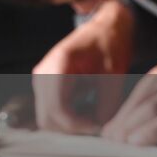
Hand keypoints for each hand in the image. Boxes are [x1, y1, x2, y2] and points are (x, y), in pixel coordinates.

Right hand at [32, 0, 133, 133]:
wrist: (103, 27)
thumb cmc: (109, 44)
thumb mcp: (114, 73)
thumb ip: (108, 103)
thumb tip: (102, 130)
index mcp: (58, 65)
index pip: (57, 108)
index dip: (78, 125)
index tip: (100, 127)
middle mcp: (43, 73)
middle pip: (47, 117)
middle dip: (73, 128)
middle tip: (98, 125)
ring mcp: (41, 79)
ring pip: (47, 117)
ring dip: (70, 124)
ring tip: (95, 116)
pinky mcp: (45, 84)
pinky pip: (51, 110)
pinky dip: (68, 116)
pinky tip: (88, 108)